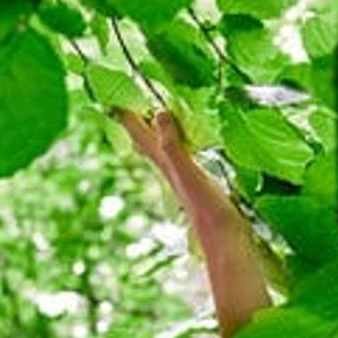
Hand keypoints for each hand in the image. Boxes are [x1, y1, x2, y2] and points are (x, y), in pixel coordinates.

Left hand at [114, 108, 236, 231]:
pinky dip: (180, 141)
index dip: (127, 115)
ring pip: (163, 148)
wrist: (225, 241)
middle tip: (128, 100)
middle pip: (146, 140)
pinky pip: (182, 154)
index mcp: (165, 163)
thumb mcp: (188, 173)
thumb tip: (159, 114)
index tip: (112, 96)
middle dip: (137, 120)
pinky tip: (186, 142)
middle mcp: (170, 169)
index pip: (140, 134)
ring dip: (156, 131)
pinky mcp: (199, 182)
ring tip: (153, 114)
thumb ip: (173, 146)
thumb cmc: (208, 209)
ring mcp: (183, 176)